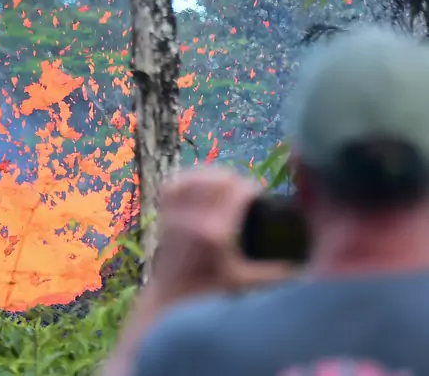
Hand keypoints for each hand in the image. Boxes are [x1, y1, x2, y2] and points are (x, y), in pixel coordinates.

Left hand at [149, 166, 295, 304]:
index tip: (260, 200)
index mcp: (215, 232)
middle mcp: (192, 218)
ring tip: (228, 189)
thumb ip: (278, 271)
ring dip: (216, 178)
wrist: (174, 296)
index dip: (253, 189)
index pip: (239, 190)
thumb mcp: (248, 281)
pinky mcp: (164, 211)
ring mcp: (175, 213)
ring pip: (198, 176)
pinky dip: (191, 179)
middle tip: (246, 197)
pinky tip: (203, 184)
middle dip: (238, 182)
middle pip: (221, 179)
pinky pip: (177, 183)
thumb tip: (308, 261)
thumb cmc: (213, 290)